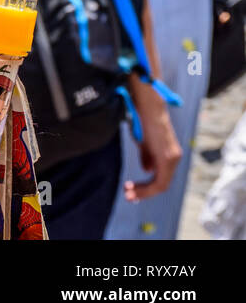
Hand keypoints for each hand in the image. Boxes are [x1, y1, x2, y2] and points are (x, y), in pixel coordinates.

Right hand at [123, 76, 182, 201]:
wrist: (146, 105)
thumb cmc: (142, 119)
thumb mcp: (144, 142)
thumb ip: (147, 156)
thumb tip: (148, 170)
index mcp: (169, 155)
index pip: (161, 178)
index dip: (146, 188)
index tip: (131, 190)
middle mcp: (174, 158)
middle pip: (161, 184)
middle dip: (143, 192)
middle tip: (128, 196)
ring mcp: (172, 159)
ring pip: (161, 185)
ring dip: (143, 192)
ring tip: (128, 192)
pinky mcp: (167, 158)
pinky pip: (159, 181)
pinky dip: (146, 187)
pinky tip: (133, 187)